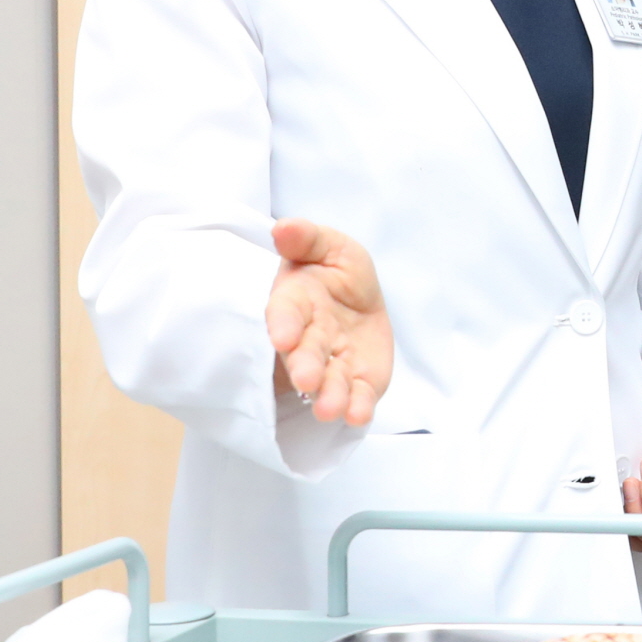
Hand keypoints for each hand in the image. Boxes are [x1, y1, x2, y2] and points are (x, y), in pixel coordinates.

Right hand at [266, 218, 392, 427]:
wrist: (357, 298)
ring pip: (329, 381)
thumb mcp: (327, 245)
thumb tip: (282, 227)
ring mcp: (333, 362)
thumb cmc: (334, 270)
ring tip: (329, 409)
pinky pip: (357, 395)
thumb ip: (307, 238)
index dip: (283, 324)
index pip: (284, 314)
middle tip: (308, 380)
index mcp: (295, 302)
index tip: (283, 337)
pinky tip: (359, 415)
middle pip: (305, 354)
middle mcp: (310, 337)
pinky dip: (357, 407)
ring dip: (329, 396)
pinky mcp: (358, 379)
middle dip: (306, 367)